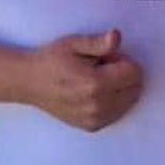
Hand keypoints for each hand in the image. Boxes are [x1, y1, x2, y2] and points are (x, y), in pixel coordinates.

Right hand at [27, 29, 142, 131]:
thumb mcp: (73, 43)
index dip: (123, 60)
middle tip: (102, 68)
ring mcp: (94, 119)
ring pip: (130, 101)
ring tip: (97, 80)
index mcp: (94, 83)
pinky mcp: (91, 126)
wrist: (28, 83)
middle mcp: (97, 105)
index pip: (134, 72)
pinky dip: (115, 101)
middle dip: (124, 75)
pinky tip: (96, 93)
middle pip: (135, 88)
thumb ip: (98, 42)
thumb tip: (116, 37)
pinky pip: (118, 113)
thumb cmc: (52, 60)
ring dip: (121, 89)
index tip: (106, 58)